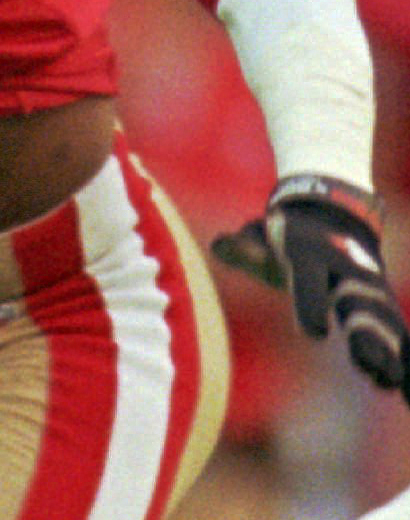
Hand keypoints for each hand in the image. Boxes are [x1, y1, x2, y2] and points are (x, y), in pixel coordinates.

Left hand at [213, 173, 408, 401]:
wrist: (333, 215)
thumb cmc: (285, 236)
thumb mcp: (261, 233)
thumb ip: (244, 245)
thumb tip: (221, 246)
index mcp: (310, 252)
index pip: (309, 278)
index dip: (312, 302)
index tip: (316, 333)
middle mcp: (346, 271)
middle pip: (358, 303)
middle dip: (366, 335)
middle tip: (372, 367)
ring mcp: (370, 289)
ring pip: (385, 323)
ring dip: (392, 353)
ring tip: (390, 383)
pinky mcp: (384, 308)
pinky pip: (401, 337)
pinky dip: (407, 363)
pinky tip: (408, 397)